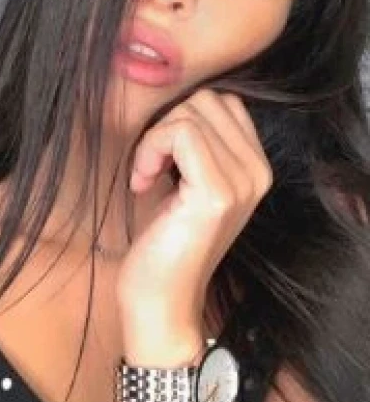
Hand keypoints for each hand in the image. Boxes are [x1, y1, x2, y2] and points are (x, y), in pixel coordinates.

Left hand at [116, 88, 272, 339]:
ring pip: (191, 113)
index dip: (184, 119)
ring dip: (156, 139)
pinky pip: (181, 133)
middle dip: (168, 125)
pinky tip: (142, 182)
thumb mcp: (190, 182)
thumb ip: (200, 143)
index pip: (224, 102)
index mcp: (256, 167)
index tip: (163, 157)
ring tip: (147, 176)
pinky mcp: (217, 193)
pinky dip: (151, 149)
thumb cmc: (167, 239)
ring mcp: (242, 182)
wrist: (162, 300)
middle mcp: (259, 172)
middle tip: (152, 166)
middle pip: (208, 101)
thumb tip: (180, 104)